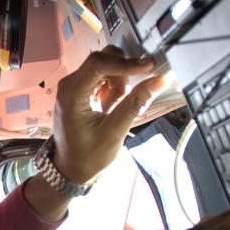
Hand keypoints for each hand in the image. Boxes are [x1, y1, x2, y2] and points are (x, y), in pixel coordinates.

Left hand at [52, 46, 164, 184]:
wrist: (72, 169)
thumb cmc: (89, 156)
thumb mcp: (115, 132)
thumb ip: (136, 103)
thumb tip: (160, 80)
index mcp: (71, 95)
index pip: (98, 63)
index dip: (125, 62)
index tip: (148, 66)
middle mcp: (69, 85)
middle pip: (102, 60)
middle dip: (122, 73)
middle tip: (129, 96)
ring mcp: (74, 86)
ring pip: (106, 67)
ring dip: (119, 83)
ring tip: (115, 108)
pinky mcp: (81, 90)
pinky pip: (104, 78)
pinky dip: (114, 88)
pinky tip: (112, 107)